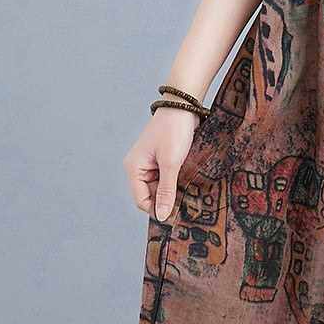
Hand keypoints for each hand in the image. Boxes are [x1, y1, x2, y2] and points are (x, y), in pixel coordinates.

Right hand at [125, 106, 198, 221]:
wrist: (183, 108)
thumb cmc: (174, 132)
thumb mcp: (171, 164)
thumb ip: (166, 191)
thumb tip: (162, 216)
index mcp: (134, 168)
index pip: (141, 200)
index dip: (157, 209)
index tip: (177, 216)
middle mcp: (139, 168)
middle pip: (151, 196)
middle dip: (167, 201)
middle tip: (188, 206)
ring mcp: (150, 164)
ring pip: (160, 188)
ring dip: (173, 192)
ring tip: (190, 194)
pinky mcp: (162, 161)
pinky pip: (167, 179)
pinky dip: (176, 183)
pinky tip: (188, 184)